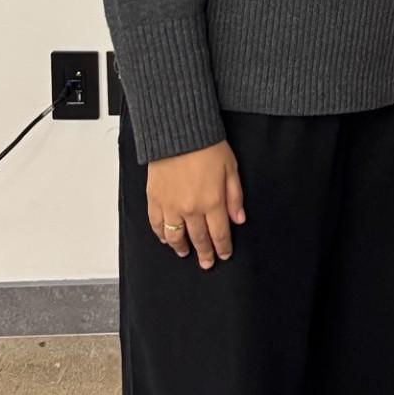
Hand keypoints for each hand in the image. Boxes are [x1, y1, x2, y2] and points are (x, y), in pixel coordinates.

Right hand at [146, 141, 245, 268]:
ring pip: (176, 236)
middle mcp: (191, 209)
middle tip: (206, 262)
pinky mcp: (154, 200)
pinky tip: (166, 238)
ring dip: (182, 248)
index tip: (224, 255)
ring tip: (186, 253)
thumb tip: (239, 219)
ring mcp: (170, 206)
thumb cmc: (206, 145)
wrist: (179, 131)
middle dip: (205, 253)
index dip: (222, 247)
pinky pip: (156, 225)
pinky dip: (161, 235)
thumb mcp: (231, 168)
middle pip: (198, 239)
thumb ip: (235, 197)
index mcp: (212, 202)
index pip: (219, 234)